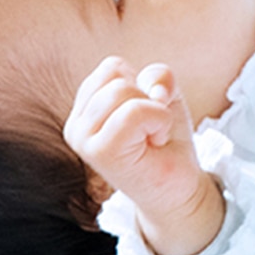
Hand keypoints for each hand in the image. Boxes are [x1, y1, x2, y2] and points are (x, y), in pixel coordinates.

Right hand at [65, 57, 223, 254]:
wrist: (178, 186)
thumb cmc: (166, 139)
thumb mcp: (163, 95)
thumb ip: (157, 75)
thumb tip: (156, 91)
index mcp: (84, 108)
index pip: (111, 67)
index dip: (141, 84)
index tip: (145, 116)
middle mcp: (76, 125)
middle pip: (116, 79)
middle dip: (148, 99)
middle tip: (150, 130)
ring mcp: (83, 139)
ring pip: (123, 92)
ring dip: (155, 112)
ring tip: (151, 136)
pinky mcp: (99, 152)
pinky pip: (134, 112)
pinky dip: (158, 120)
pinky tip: (154, 142)